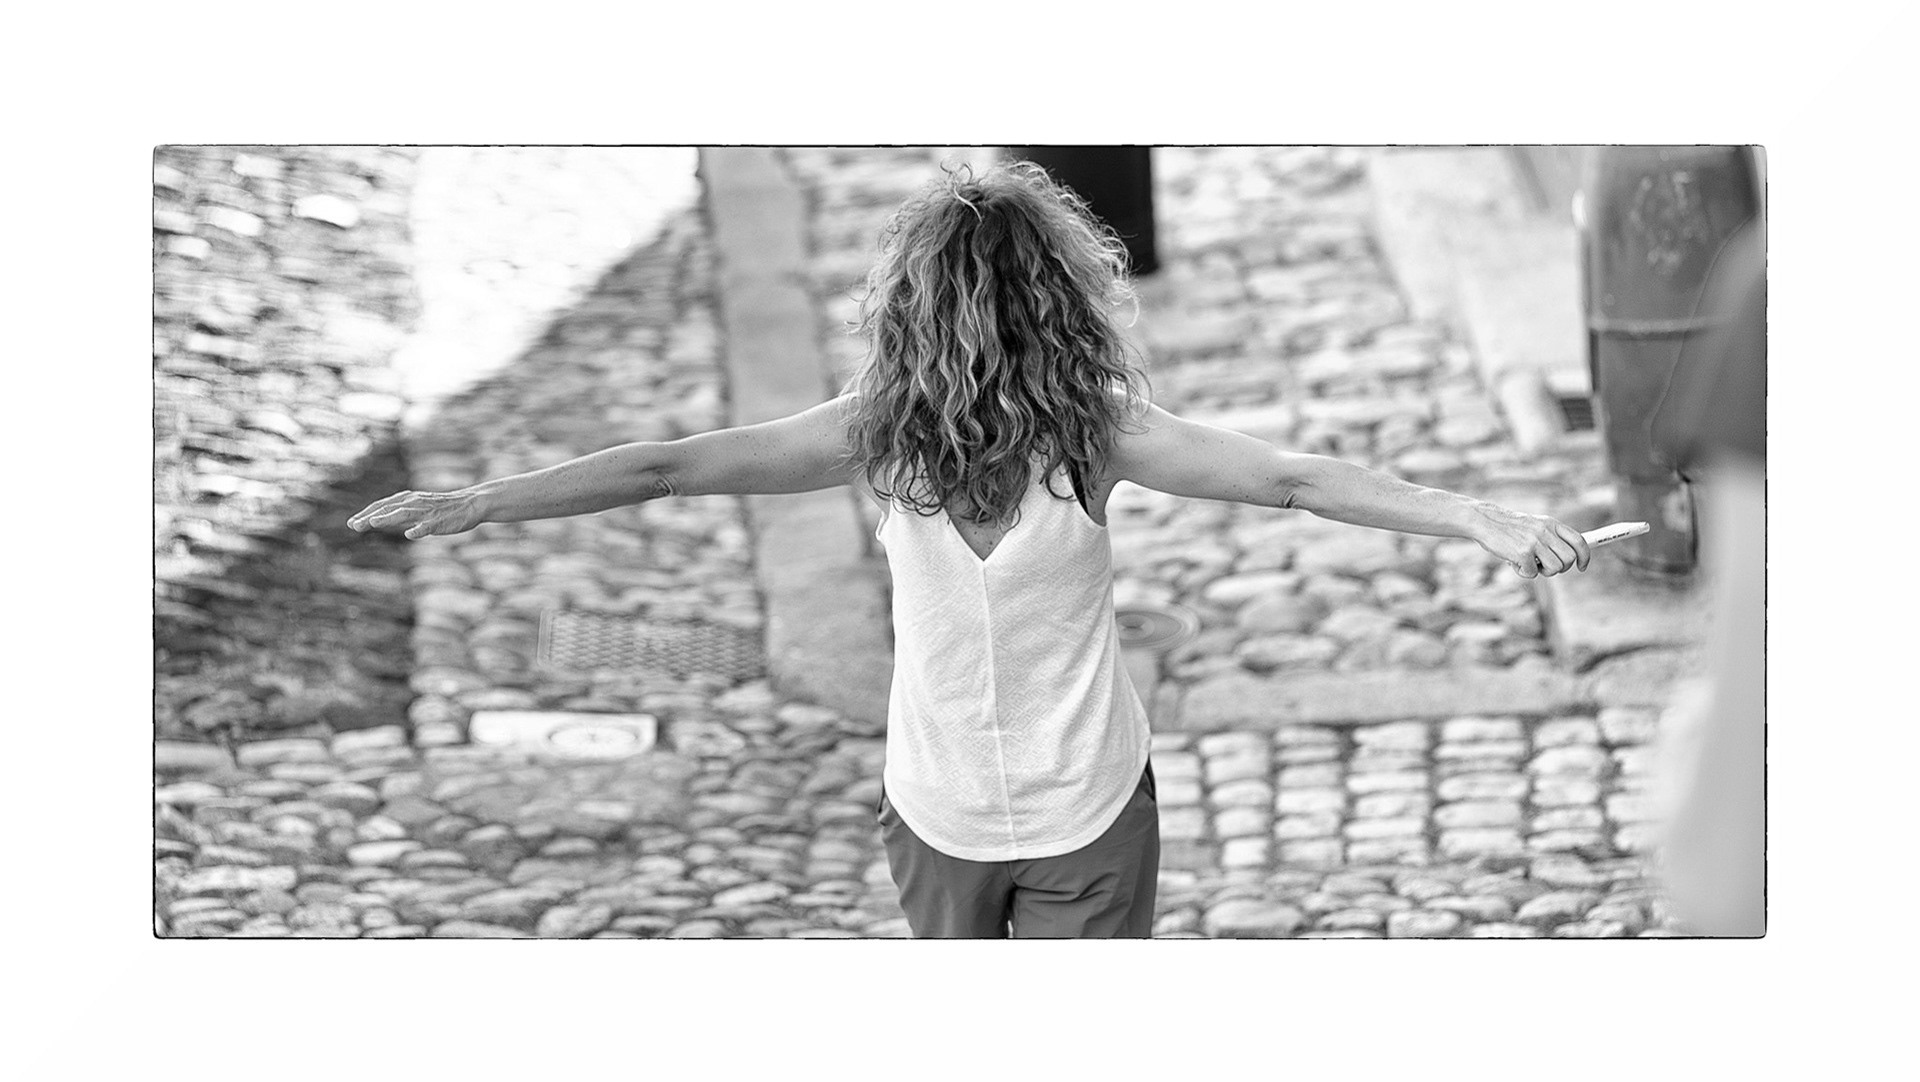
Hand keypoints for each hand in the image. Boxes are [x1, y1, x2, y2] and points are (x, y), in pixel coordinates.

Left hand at [348, 489, 484, 539]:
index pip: (383, 505)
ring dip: (388, 518)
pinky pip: (428, 525)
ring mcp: (427, 512)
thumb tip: (378, 519)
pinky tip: (410, 534)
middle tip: (353, 525)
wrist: (471, 504)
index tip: (351, 523)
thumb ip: (399, 513)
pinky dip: (419, 529)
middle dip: (370, 516)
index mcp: (408, 500)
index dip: (366, 513)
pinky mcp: (440, 521)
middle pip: (388, 508)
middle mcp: (415, 503)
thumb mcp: (418, 507)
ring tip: (373, 523)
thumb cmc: (443, 508)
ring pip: (405, 514)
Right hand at [1471, 502, 1590, 578]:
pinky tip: (1514, 562)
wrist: (1484, 521)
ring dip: (1542, 572)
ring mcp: (1534, 542)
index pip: (1579, 540)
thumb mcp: (1534, 526)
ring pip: (1555, 568)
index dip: (1585, 556)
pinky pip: (1533, 573)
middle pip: (1569, 558)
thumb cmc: (1508, 527)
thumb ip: (1550, 537)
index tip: (1583, 566)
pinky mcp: (1522, 553)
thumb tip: (1568, 556)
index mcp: (1551, 523)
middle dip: (1561, 568)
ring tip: (1528, 563)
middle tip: (1546, 567)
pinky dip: (1524, 572)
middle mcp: (1546, 531)